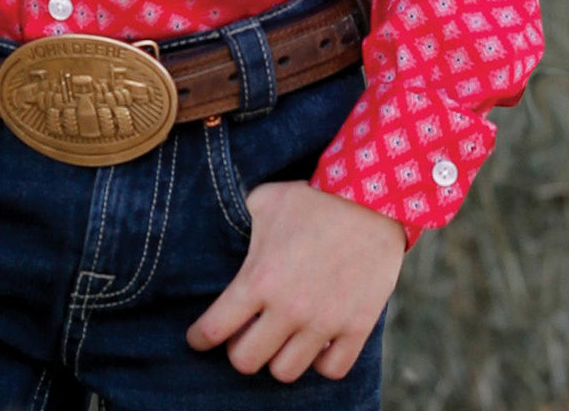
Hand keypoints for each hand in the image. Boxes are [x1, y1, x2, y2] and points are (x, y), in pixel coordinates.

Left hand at [186, 182, 404, 382]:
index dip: (199, 337)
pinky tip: (315, 342)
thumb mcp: (264, 200)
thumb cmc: (312, 197)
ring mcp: (324, 322)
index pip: (214, 328)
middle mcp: (289, 308)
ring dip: (277, 357)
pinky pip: (331, 370)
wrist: (371, 200)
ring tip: (280, 338)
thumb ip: (239, 220)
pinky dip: (320, 361)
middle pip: (246, 362)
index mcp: (260, 278)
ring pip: (285, 372)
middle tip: (244, 335)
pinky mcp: (356, 328)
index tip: (197, 338)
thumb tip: (223, 227)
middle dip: (239, 350)